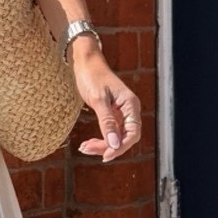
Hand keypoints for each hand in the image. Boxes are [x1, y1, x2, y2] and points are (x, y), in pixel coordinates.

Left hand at [69, 41, 140, 162]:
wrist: (86, 62)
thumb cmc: (92, 76)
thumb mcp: (98, 99)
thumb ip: (107, 122)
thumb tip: (114, 144)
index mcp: (131, 105)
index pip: (133, 133)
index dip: (121, 147)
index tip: (105, 155)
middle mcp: (129, 110)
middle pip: (125, 138)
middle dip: (108, 147)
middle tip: (86, 149)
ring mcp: (122, 112)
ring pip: (117, 136)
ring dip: (102, 145)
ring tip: (84, 147)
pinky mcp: (113, 113)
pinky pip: (111, 131)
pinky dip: (100, 138)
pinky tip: (88, 142)